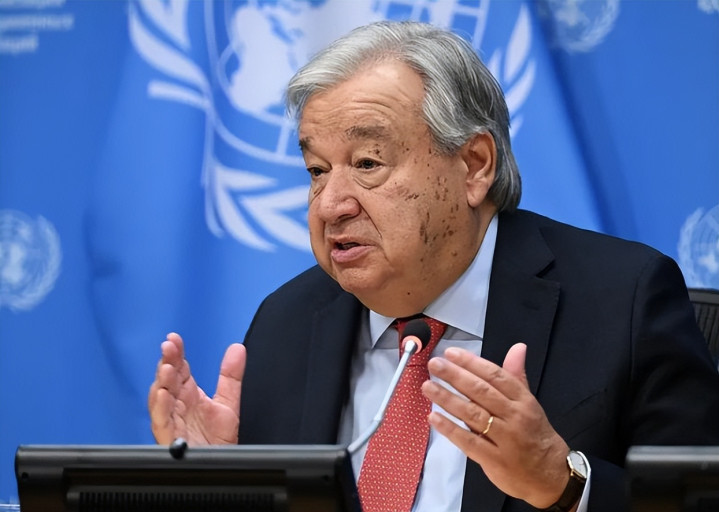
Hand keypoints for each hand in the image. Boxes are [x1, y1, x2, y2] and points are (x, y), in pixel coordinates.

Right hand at [148, 332, 245, 445]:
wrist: (222, 466)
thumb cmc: (217, 440)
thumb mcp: (228, 402)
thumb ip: (230, 376)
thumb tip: (237, 349)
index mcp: (187, 395)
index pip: (178, 369)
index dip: (176, 353)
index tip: (174, 339)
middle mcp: (176, 406)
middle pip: (167, 380)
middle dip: (166, 362)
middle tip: (169, 347)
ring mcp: (172, 421)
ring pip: (159, 399)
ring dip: (161, 382)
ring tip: (167, 367)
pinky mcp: (170, 439)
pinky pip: (161, 423)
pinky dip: (160, 409)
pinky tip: (162, 395)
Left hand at [422, 343, 569, 507]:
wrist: (552, 476)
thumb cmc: (535, 435)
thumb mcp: (530, 403)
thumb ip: (516, 376)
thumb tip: (518, 347)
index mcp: (523, 400)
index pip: (495, 375)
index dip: (472, 362)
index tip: (451, 353)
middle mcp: (514, 417)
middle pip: (481, 392)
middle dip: (455, 376)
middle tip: (434, 364)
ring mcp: (504, 439)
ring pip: (472, 414)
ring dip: (447, 399)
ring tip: (428, 387)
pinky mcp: (494, 460)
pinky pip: (468, 442)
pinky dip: (450, 429)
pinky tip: (434, 418)